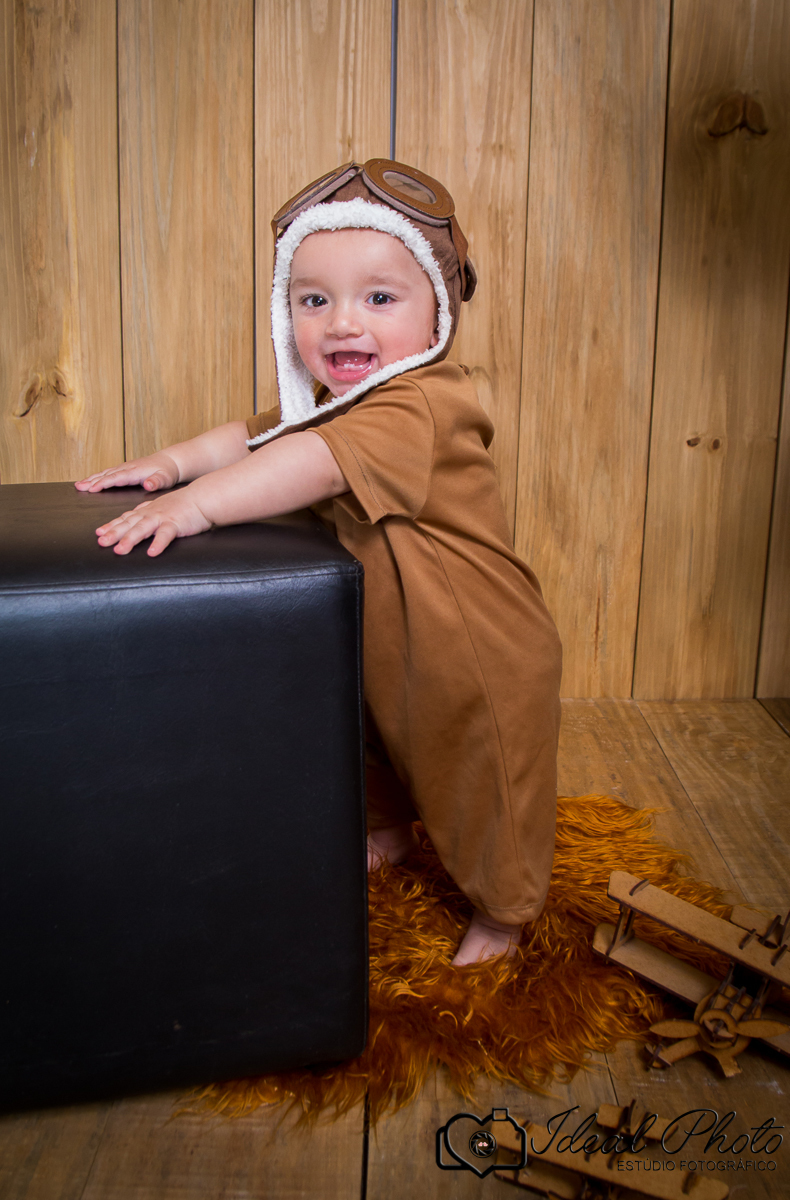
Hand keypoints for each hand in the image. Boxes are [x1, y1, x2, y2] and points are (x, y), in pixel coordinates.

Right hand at [75, 452, 179, 493]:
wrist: (171, 462)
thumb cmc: (168, 472)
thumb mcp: (165, 478)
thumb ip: (156, 482)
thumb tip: (148, 484)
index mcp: (135, 472)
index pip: (116, 478)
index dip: (103, 483)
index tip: (91, 489)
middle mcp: (128, 468)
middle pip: (106, 474)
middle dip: (92, 481)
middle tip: (78, 487)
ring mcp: (126, 467)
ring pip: (106, 473)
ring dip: (92, 478)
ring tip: (79, 485)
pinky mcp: (126, 468)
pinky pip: (109, 472)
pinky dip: (98, 476)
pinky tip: (92, 480)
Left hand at [95, 489, 211, 555]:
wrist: (202, 498)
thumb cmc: (184, 504)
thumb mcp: (161, 507)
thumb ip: (148, 512)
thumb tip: (136, 518)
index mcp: (147, 511)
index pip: (125, 518)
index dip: (111, 525)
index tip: (99, 533)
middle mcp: (151, 513)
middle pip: (129, 524)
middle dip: (114, 533)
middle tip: (101, 542)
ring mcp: (162, 518)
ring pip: (142, 529)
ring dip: (130, 539)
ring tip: (120, 550)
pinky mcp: (175, 524)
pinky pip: (165, 535)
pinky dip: (158, 543)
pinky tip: (152, 553)